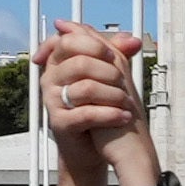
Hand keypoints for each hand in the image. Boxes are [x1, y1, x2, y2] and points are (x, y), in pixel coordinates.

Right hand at [34, 21, 149, 170]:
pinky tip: (124, 116)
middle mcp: (51, 78)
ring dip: (114, 95)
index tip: (111, 55)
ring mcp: (52, 101)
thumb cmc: (99, 106)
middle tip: (123, 82)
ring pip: (85, 88)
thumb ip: (117, 53)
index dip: (94, 45)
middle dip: (109, 72)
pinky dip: (111, 115)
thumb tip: (133, 40)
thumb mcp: (107, 75)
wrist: (94, 145)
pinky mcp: (59, 123)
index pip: (68, 40)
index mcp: (59, 62)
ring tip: (127, 103)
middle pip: (79, 63)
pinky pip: (87, 113)